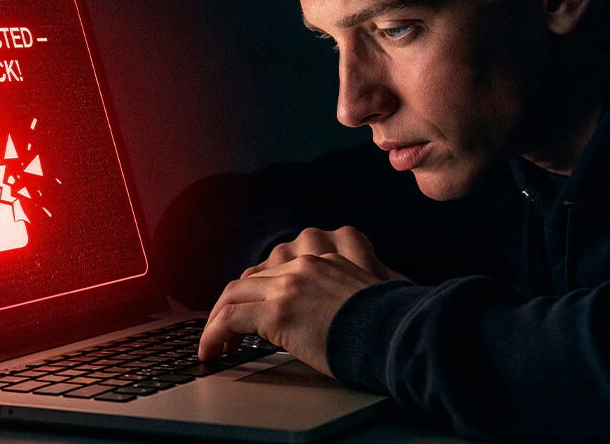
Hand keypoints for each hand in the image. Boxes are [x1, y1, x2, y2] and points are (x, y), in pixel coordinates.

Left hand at [199, 227, 398, 376]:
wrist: (397, 333)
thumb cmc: (390, 324)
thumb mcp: (368, 295)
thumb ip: (343, 294)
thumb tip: (332, 317)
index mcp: (325, 258)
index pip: (274, 268)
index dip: (256, 292)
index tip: (249, 312)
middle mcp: (304, 263)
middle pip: (250, 279)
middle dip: (231, 305)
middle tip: (223, 330)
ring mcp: (289, 284)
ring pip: (233, 296)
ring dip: (216, 321)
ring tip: (212, 345)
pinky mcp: (279, 311)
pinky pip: (230, 320)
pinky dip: (213, 336)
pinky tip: (212, 352)